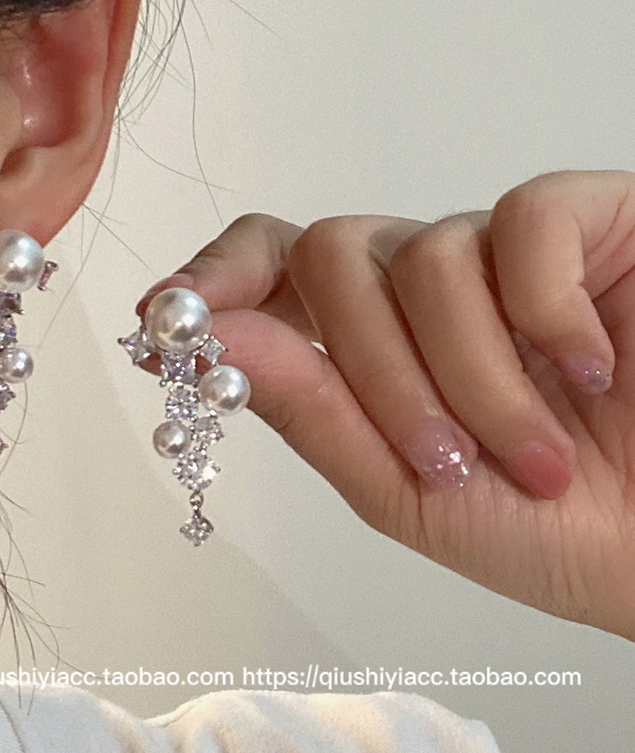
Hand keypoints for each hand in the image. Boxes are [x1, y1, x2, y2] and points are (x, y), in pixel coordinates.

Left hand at [134, 170, 634, 642]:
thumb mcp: (402, 488)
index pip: (269, 269)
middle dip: (372, 367)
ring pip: (425, 255)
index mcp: (369, 344)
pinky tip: (591, 367)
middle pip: (330, 253)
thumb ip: (307, 409)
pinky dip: (545, 311)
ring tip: (536, 457)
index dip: (212, 281)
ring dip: (472, 376)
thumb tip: (205, 340)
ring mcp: (500, 251)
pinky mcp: (587, 222)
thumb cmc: (544, 529)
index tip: (161, 318)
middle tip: (440, 460)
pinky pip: (524, 225)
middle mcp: (423, 287)